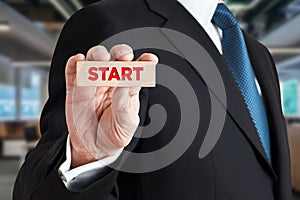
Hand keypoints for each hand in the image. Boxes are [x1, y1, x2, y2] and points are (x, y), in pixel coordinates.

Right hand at [65, 44, 157, 167]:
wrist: (93, 148)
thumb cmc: (113, 134)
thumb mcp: (126, 123)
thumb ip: (126, 104)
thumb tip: (127, 83)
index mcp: (128, 87)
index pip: (138, 69)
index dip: (144, 61)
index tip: (150, 60)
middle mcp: (112, 81)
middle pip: (116, 57)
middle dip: (120, 52)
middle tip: (124, 57)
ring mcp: (93, 82)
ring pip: (95, 58)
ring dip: (99, 55)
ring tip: (101, 63)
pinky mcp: (75, 87)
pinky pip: (73, 70)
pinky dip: (75, 62)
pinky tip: (79, 61)